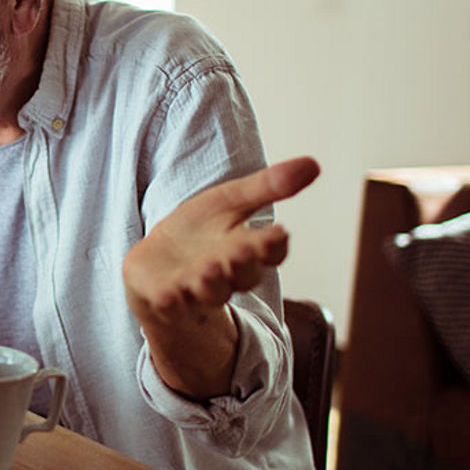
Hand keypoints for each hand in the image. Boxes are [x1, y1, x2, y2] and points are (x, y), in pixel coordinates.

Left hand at [122, 156, 319, 396]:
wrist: (155, 265)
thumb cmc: (200, 231)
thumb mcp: (231, 202)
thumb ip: (268, 186)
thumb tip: (314, 164)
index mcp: (247, 250)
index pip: (270, 251)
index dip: (274, 245)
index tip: (278, 233)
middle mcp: (226, 275)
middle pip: (243, 273)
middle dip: (243, 262)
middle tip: (243, 249)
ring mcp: (193, 290)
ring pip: (209, 290)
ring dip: (210, 281)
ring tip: (208, 269)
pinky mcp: (164, 298)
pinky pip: (169, 304)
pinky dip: (169, 302)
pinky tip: (167, 296)